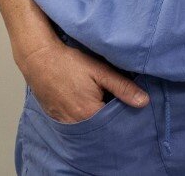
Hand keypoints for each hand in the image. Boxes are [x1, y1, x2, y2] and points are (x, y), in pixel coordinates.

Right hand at [18, 39, 148, 123]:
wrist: (40, 59)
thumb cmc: (70, 63)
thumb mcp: (100, 71)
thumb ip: (122, 87)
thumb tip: (144, 101)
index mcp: (90, 113)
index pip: (114, 121)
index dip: (122, 112)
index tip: (126, 101)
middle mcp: (77, 124)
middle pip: (101, 125)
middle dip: (110, 115)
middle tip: (111, 97)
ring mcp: (64, 123)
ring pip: (88, 125)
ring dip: (95, 115)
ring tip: (98, 97)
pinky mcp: (56, 118)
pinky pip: (74, 123)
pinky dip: (82, 115)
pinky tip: (84, 100)